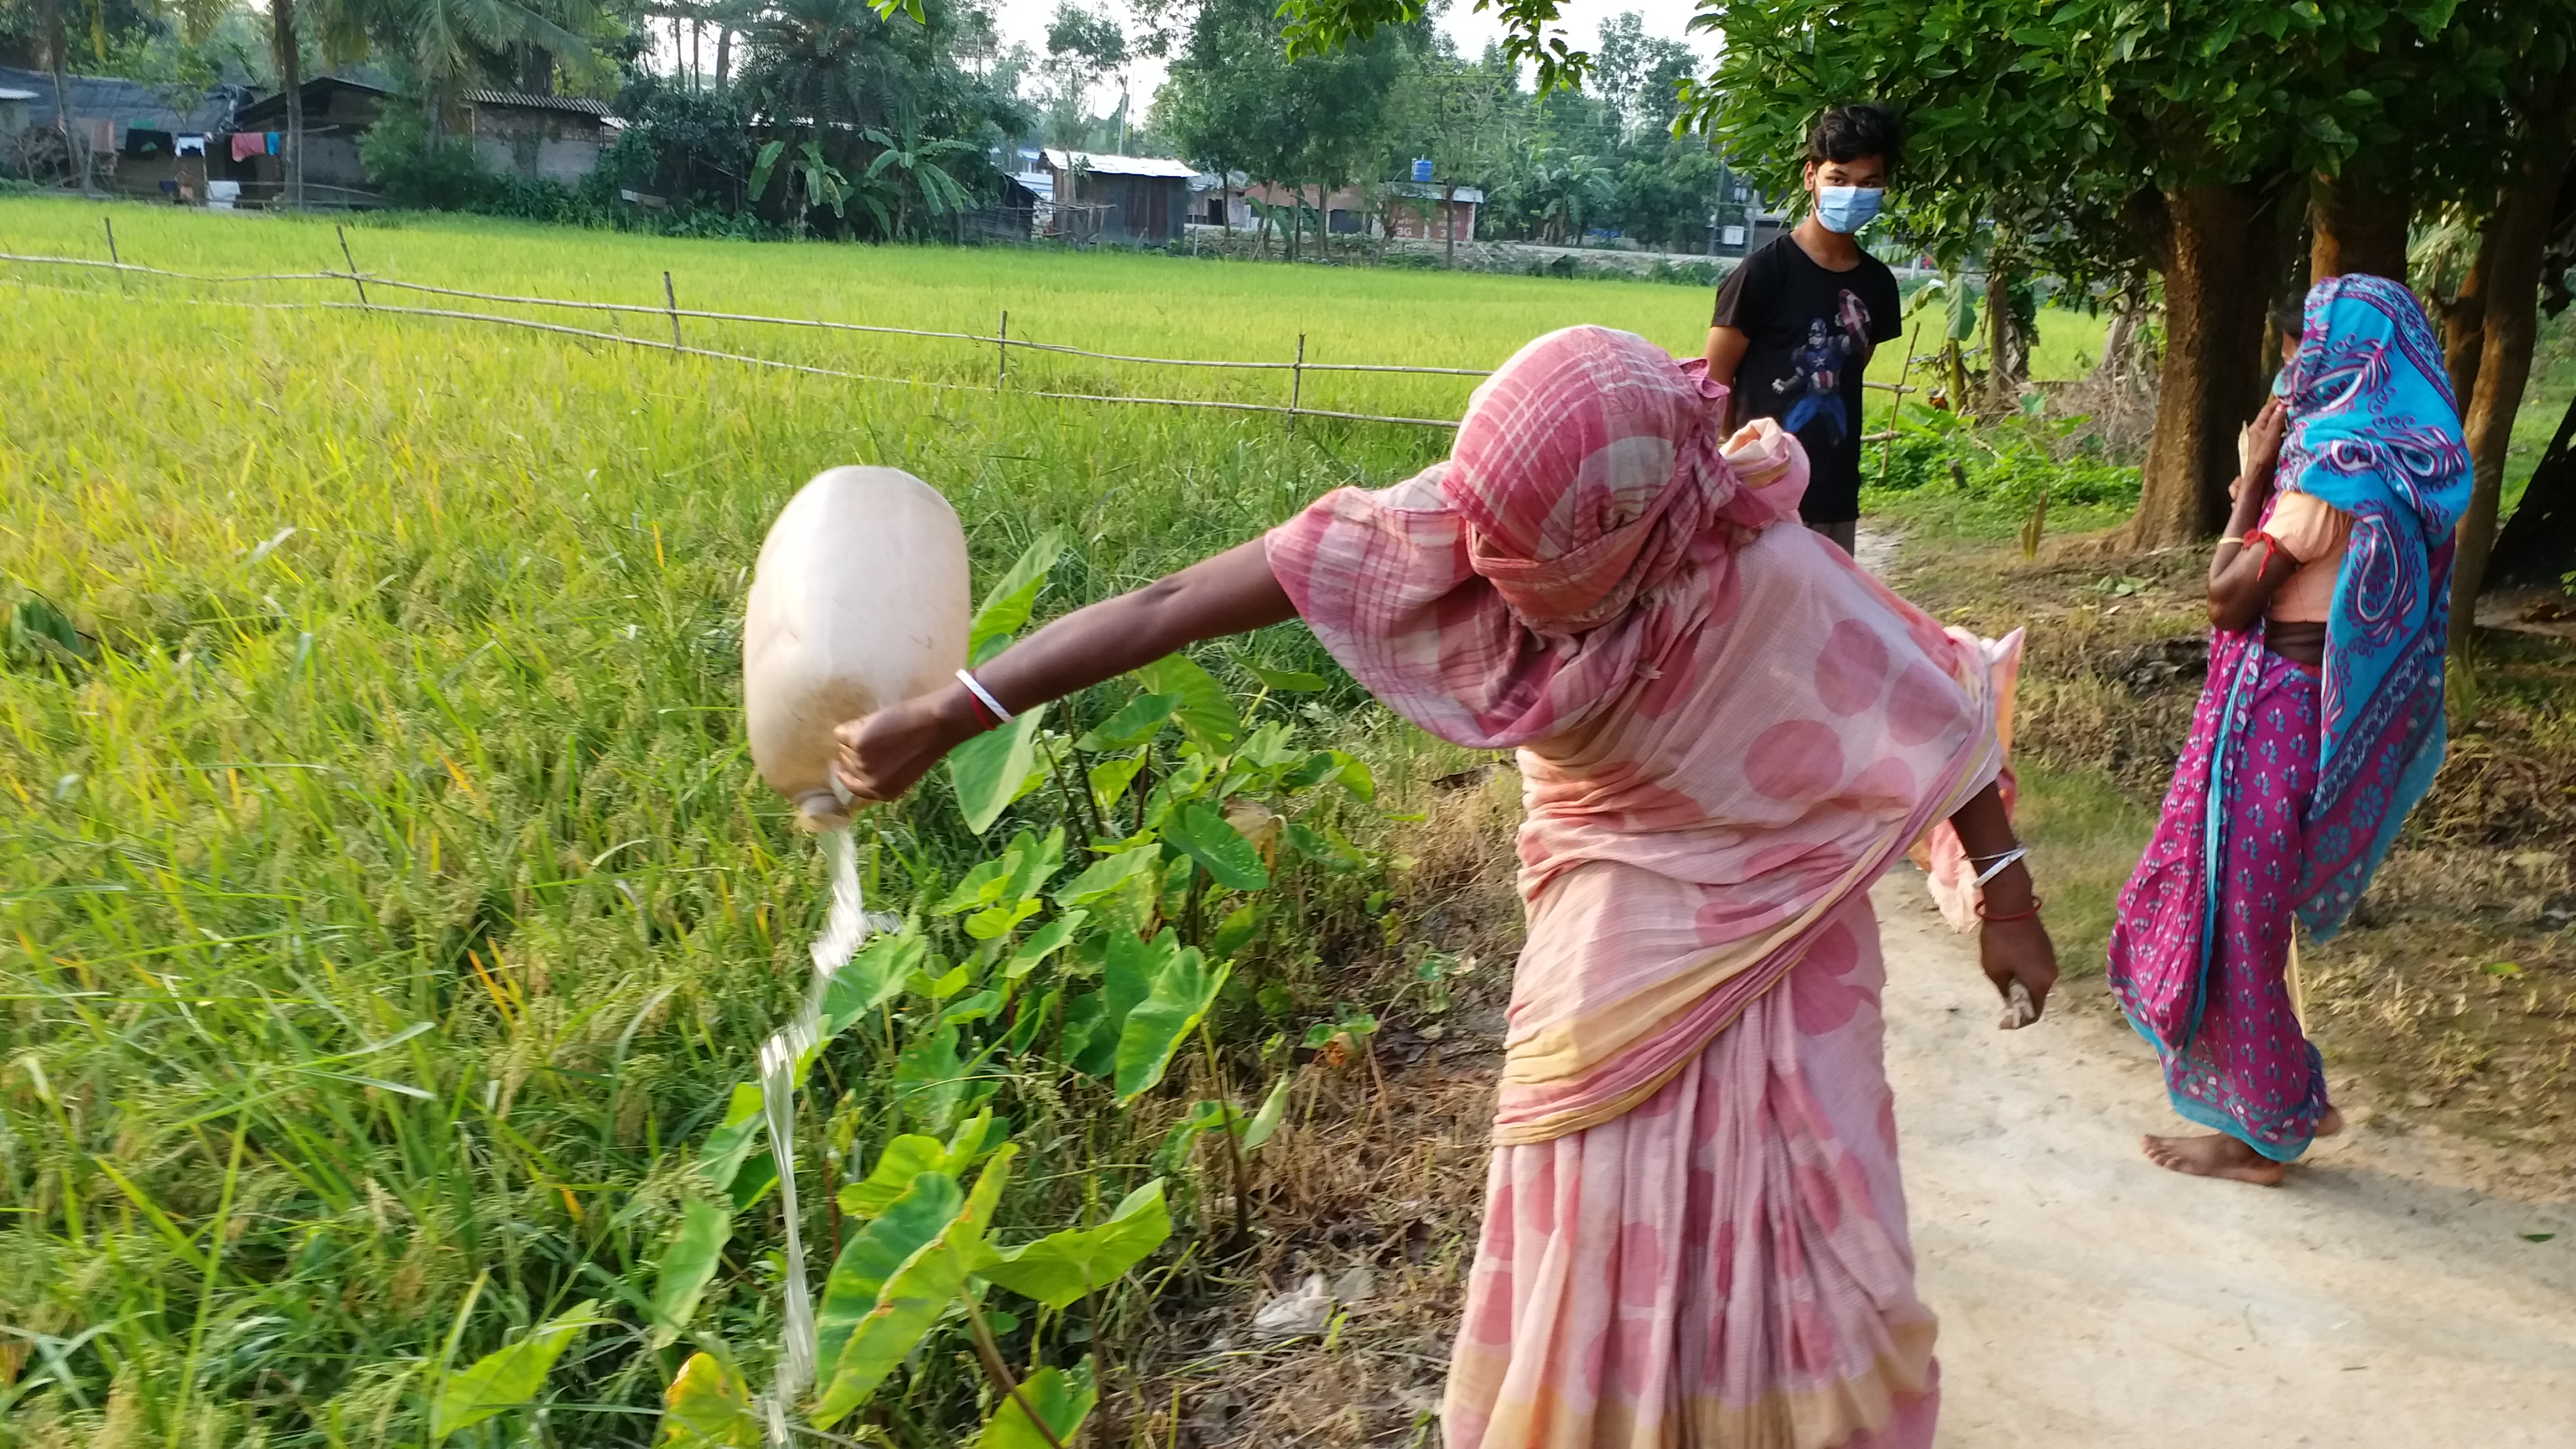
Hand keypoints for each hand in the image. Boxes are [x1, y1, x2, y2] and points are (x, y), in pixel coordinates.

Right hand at [832, 689, 976, 803]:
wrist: (935, 724)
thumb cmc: (925, 743)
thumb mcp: (903, 770)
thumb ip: (881, 774)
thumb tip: (856, 765)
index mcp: (882, 792)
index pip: (852, 787)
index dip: (846, 773)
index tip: (839, 763)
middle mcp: (869, 782)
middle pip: (846, 762)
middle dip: (854, 749)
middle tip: (874, 736)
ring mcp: (861, 762)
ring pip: (844, 745)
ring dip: (857, 734)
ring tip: (882, 729)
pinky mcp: (856, 742)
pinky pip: (842, 732)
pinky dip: (854, 724)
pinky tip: (875, 722)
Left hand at [1978, 914, 2058, 1028]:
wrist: (2011, 906)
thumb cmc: (2000, 941)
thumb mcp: (1994, 970)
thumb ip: (2004, 990)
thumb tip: (2010, 1001)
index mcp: (2041, 983)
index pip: (2035, 1013)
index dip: (2019, 1022)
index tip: (2003, 1023)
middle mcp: (2051, 974)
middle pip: (2036, 997)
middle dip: (2020, 1002)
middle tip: (2002, 1001)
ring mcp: (2050, 959)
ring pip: (2035, 981)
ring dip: (2021, 985)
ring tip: (2002, 980)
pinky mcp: (2045, 947)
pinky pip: (2035, 967)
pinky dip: (2023, 972)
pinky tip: (2008, 964)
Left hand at [2244, 396, 2287, 485]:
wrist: (2260, 475)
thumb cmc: (2264, 454)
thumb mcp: (2271, 435)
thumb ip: (2276, 420)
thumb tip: (2282, 405)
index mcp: (2257, 426)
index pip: (2267, 409)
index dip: (2277, 402)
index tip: (2290, 396)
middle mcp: (2258, 431)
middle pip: (2271, 417)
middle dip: (2282, 410)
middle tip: (2296, 405)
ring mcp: (2263, 439)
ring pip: (2275, 425)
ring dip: (2284, 420)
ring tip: (2297, 415)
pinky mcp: (2269, 446)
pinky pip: (2278, 434)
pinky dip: (2285, 430)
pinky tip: (2293, 430)